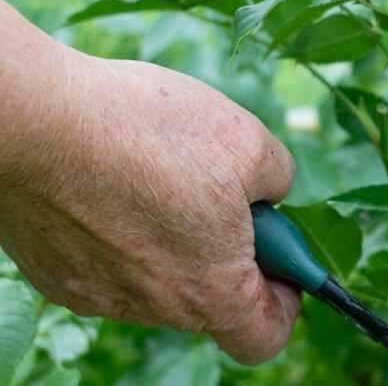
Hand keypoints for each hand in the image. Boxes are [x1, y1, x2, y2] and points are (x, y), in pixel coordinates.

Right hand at [0, 2, 298, 363]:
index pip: (264, 336)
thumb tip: (270, 194)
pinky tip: (114, 180)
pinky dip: (124, 230)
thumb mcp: (248, 142)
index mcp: (210, 292)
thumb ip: (279, 179)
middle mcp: (154, 308)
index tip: (280, 258)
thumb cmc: (149, 132)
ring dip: (174, 236)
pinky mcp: (57, 272)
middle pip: (212, 297)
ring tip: (158, 173)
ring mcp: (99, 294)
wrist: (35, 119)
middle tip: (219, 191)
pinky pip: (111, 261)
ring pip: (160, 276)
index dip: (285, 299)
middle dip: (228, 248)